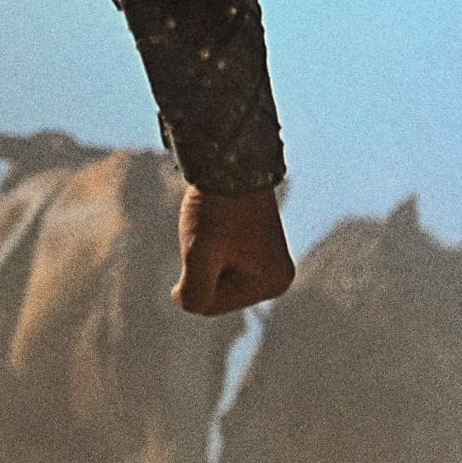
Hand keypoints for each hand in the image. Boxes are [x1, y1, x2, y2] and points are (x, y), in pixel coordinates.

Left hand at [173, 183, 293, 315]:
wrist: (229, 158)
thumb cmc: (216, 208)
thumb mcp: (199, 255)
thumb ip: (193, 293)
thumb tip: (184, 302)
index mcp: (272, 284)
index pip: (211, 304)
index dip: (194, 276)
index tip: (205, 240)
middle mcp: (277, 274)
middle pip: (216, 291)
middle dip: (200, 266)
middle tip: (208, 230)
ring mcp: (268, 257)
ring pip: (215, 273)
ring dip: (202, 253)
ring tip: (212, 223)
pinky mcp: (257, 241)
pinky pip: (219, 256)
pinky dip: (207, 242)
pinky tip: (214, 220)